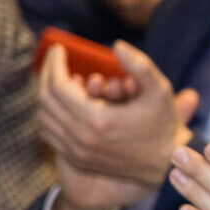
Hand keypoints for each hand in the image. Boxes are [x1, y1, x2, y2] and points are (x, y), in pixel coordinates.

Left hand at [36, 40, 197, 209]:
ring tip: (59, 80)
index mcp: (97, 119)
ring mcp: (76, 151)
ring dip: (46, 95)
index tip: (59, 49)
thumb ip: (140, 66)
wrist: (166, 164)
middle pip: (45, 100)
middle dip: (47, 75)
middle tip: (56, 61)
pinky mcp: (76, 159)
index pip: (58, 85)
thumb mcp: (160, 92)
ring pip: (43, 117)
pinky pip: (49, 134)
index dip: (55, 63)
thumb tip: (118, 45)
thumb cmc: (164, 126)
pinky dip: (49, 115)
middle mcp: (81, 137)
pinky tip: (61, 105)